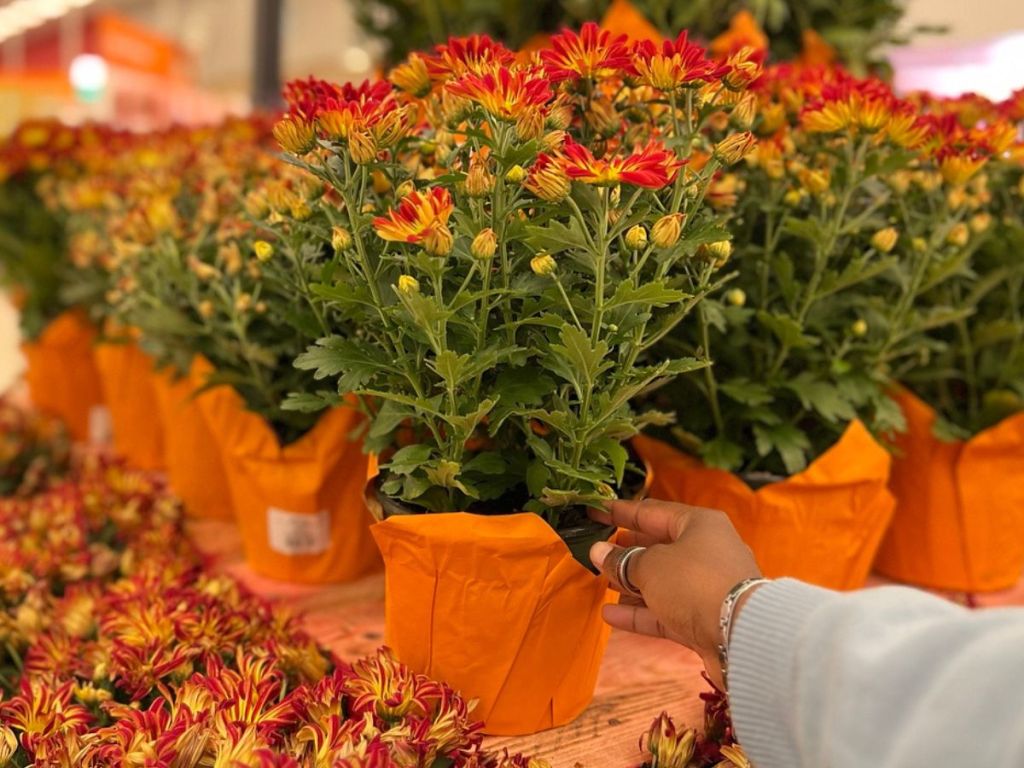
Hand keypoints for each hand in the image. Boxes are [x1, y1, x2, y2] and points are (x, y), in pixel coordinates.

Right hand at [589, 498, 761, 685]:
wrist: (741, 635)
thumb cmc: (697, 583)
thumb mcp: (651, 565)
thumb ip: (622, 560)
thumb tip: (599, 552)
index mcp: (699, 524)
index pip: (651, 512)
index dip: (620, 512)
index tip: (594, 512)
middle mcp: (706, 552)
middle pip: (658, 547)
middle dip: (626, 551)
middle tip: (597, 551)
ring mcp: (706, 587)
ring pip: (661, 581)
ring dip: (631, 584)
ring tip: (602, 583)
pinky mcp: (704, 619)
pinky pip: (665, 610)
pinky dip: (639, 612)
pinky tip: (610, 614)